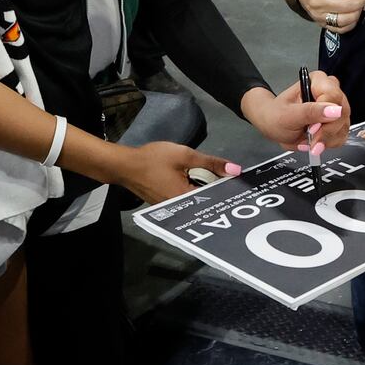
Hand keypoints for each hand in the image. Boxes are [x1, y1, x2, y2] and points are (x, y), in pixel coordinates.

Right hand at [109, 140, 240, 205]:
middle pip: (206, 200)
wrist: (125, 165)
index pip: (214, 197)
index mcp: (185, 199)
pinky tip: (199, 181)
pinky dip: (193, 190)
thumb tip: (235, 170)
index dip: (227, 187)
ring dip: (205, 189)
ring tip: (217, 179)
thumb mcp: (185, 155)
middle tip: (230, 179)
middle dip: (217, 190)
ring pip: (196, 200)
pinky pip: (186, 198)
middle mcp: (179, 209)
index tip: (238, 181)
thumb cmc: (154, 159)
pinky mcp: (166, 204)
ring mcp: (171, 208)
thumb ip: (211, 162)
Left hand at [244, 72, 350, 152]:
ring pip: (344, 125)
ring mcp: (336, 107)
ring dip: (328, 139)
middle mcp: (330, 91)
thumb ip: (311, 112)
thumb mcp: (289, 115)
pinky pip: (342, 134)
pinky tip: (317, 143)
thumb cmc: (277, 115)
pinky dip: (330, 143)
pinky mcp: (337, 121)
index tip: (312, 129)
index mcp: (318, 81)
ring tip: (311, 144)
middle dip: (327, 131)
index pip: (333, 96)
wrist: (273, 125)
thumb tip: (335, 110)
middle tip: (311, 141)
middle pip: (342, 112)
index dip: (325, 115)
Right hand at [295, 0, 364, 31]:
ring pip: (345, 19)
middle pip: (347, 5)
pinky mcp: (322, 24)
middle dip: (362, 0)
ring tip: (361, 5)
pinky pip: (341, 28)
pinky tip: (354, 14)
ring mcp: (320, 16)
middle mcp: (318, 3)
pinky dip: (351, 23)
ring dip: (358, 12)